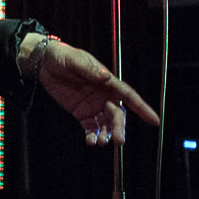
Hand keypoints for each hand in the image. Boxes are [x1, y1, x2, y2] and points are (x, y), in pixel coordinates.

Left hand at [29, 37, 159, 144]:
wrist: (44, 62)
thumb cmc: (63, 56)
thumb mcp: (74, 60)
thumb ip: (89, 69)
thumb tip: (106, 76)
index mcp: (107, 82)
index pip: (129, 96)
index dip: (142, 108)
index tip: (154, 121)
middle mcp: (104, 95)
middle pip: (116, 115)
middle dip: (119, 128)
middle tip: (118, 141)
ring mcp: (93, 106)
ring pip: (105, 124)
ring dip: (106, 135)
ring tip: (101, 142)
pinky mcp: (81, 113)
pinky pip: (90, 127)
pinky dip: (92, 136)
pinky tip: (91, 142)